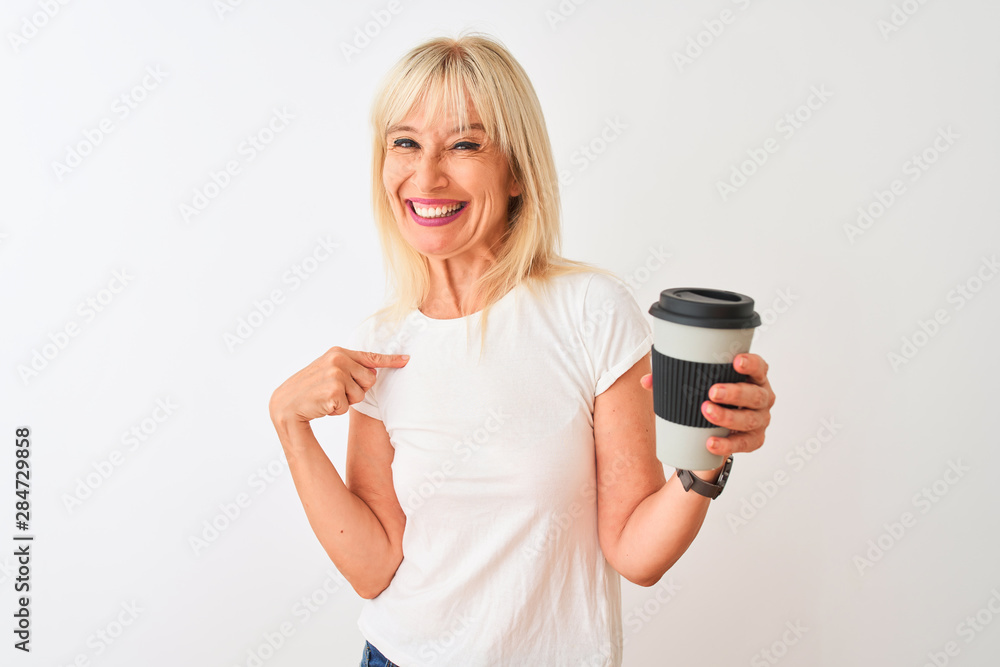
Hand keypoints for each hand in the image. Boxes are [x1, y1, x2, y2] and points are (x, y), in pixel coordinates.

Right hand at [269, 347, 408, 424]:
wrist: (285, 405)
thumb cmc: (309, 390)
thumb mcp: (328, 371)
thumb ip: (348, 368)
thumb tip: (372, 374)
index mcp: (338, 352)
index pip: (370, 357)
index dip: (391, 360)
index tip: (406, 360)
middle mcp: (338, 359)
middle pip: (370, 380)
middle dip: (357, 391)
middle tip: (335, 391)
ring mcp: (335, 374)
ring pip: (360, 396)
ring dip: (345, 402)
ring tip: (326, 398)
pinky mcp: (334, 391)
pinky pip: (348, 407)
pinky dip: (337, 411)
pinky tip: (322, 405)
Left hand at [640, 353, 775, 457]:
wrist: (715, 431)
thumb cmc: (710, 398)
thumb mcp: (697, 386)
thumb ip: (672, 379)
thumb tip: (647, 381)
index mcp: (752, 378)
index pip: (759, 366)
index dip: (751, 363)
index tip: (736, 361)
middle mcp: (762, 397)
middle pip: (754, 394)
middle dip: (734, 393)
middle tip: (712, 392)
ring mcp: (760, 420)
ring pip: (749, 419)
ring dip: (728, 417)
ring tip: (707, 413)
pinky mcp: (754, 440)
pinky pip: (743, 444)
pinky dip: (727, 444)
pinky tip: (711, 442)